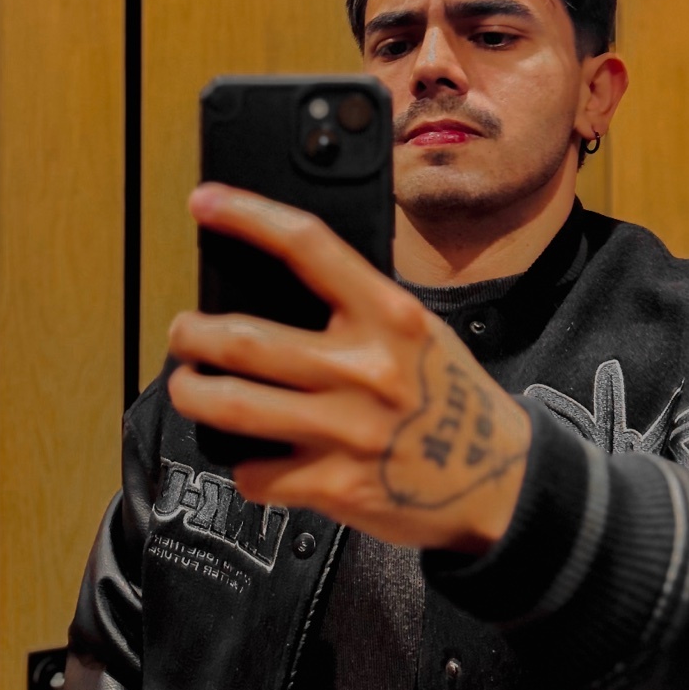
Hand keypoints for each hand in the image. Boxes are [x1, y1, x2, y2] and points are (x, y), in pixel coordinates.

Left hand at [167, 184, 530, 552]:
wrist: (504, 484)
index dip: (246, 216)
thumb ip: (359, 306)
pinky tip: (251, 456)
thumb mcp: (419, 331)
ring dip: (191, 393)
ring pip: (231, 406)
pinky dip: (243, 464)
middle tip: (184, 332)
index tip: (205, 203)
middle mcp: (365, 367)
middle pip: (242, 339)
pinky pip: (256, 472)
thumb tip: (276, 283)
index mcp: (389, 314)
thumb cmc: (452, 399)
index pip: (305, 246)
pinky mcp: (335, 486)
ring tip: (188, 385)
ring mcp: (347, 430)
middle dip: (191, 334)